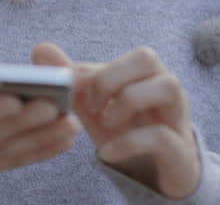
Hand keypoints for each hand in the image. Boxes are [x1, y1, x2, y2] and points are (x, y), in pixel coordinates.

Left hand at [32, 43, 199, 198]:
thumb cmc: (126, 130)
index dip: (91, 71)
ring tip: (105, 124)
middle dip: (109, 78)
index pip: (122, 52)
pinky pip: (161, 136)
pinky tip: (107, 153)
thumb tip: (40, 47)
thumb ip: (71, 79)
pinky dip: (128, 142)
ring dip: (126, 103)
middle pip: (147, 57)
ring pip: (167, 86)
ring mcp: (178, 117)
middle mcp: (166, 87)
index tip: (70, 92)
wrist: (155, 172)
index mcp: (146, 73)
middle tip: (91, 106)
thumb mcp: (94, 106)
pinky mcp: (180, 151)